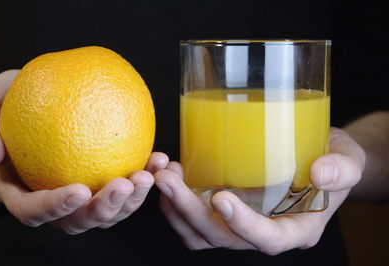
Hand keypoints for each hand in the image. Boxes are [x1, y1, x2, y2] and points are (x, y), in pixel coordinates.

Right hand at [0, 70, 168, 233]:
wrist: (40, 93)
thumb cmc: (9, 99)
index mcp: (20, 189)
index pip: (31, 210)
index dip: (54, 208)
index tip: (79, 189)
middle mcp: (51, 199)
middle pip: (76, 221)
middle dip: (104, 209)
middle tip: (126, 184)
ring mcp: (81, 192)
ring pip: (108, 211)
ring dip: (133, 199)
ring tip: (150, 174)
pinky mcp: (104, 180)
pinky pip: (127, 186)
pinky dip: (146, 175)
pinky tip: (161, 158)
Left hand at [154, 128, 364, 253]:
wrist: (318, 156)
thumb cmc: (334, 160)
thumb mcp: (348, 160)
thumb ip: (342, 169)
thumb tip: (320, 174)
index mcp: (295, 228)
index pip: (268, 239)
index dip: (244, 226)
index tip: (221, 198)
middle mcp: (262, 231)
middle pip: (222, 237)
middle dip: (190, 211)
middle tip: (168, 178)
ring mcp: (240, 223)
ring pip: (199, 233)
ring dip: (175, 208)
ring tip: (163, 173)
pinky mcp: (224, 210)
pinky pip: (192, 219)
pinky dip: (175, 202)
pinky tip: (172, 173)